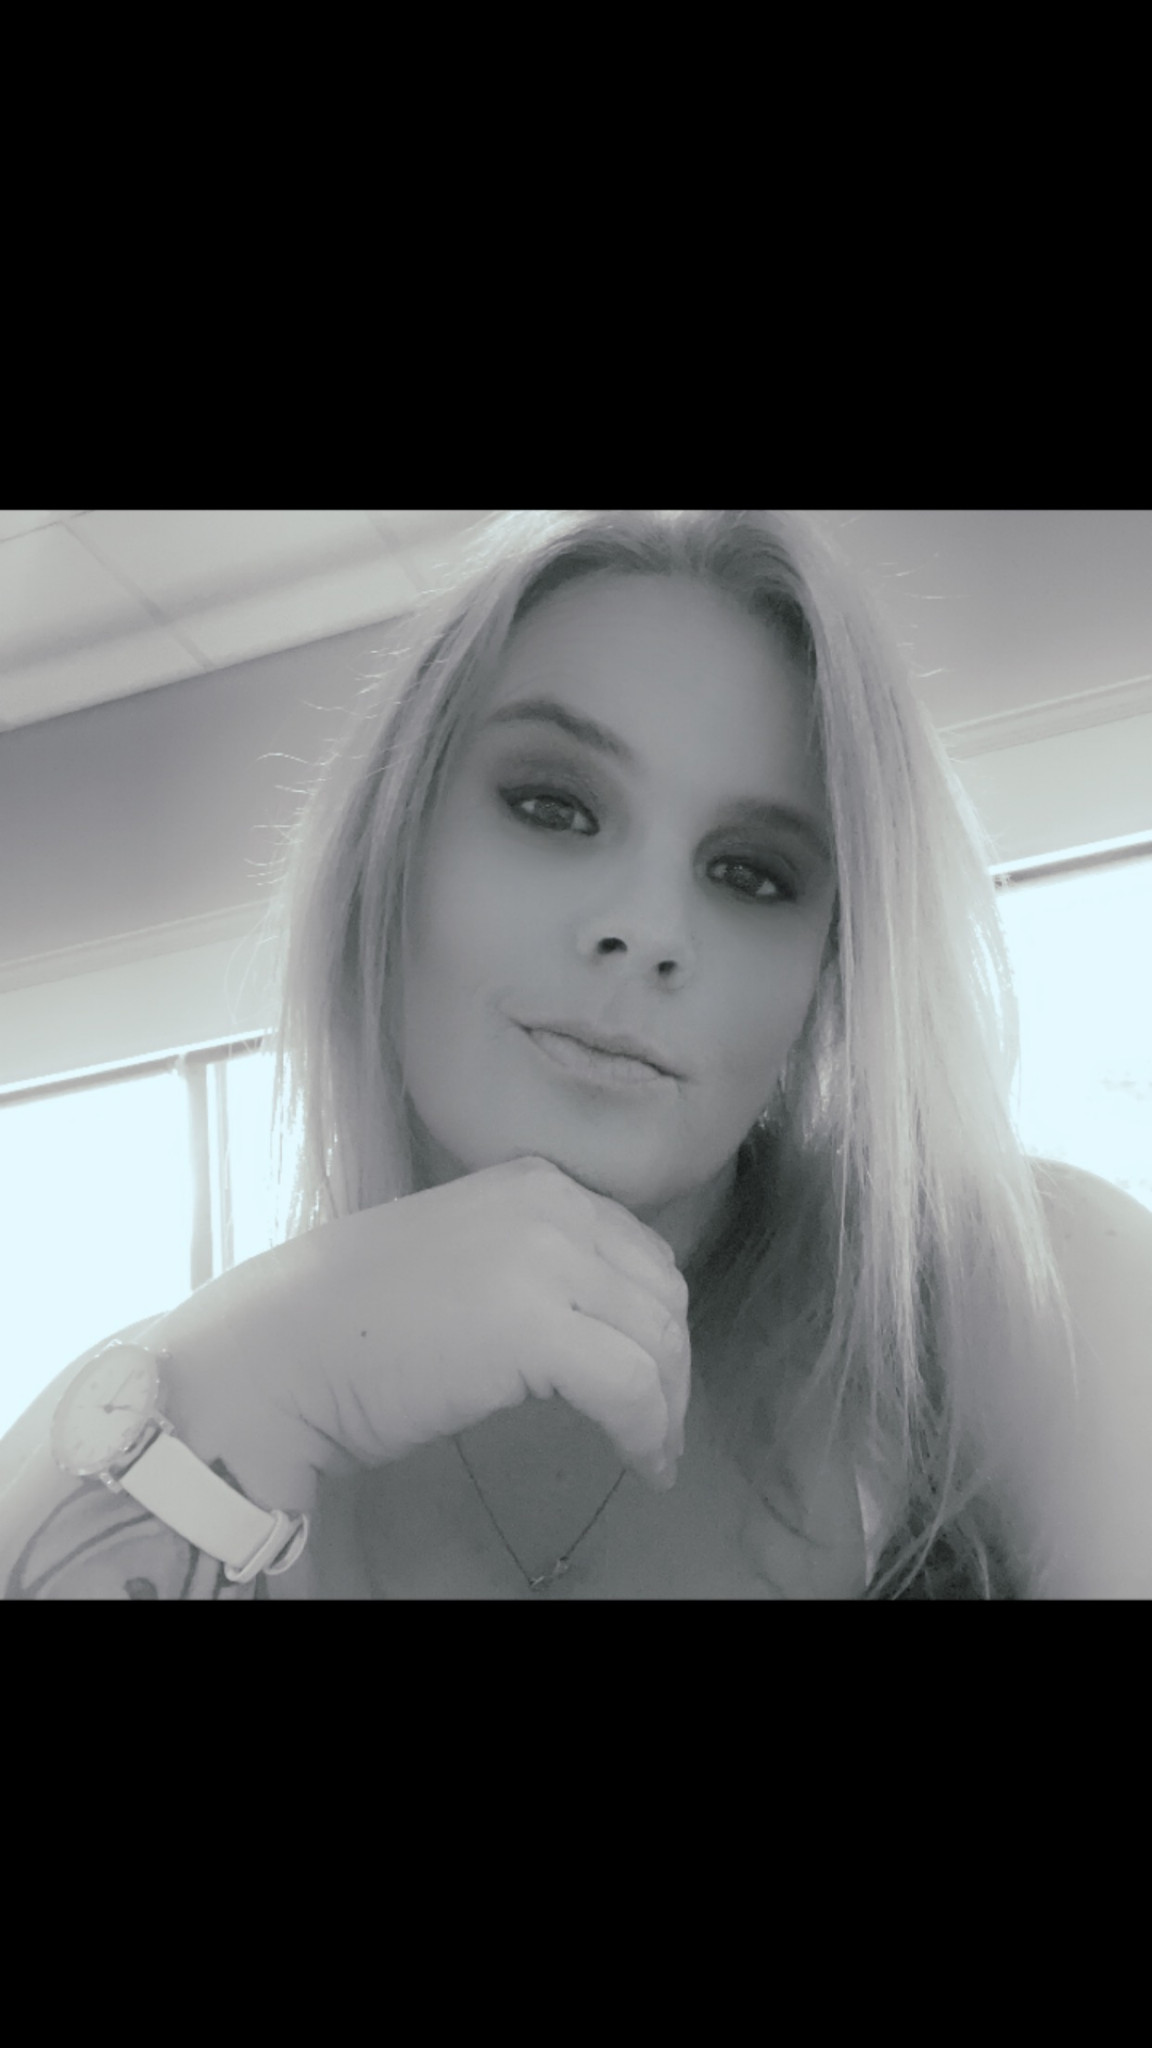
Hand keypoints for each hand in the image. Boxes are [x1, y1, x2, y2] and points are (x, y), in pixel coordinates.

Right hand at [271, 1156, 690, 1491]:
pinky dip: (648, 1432)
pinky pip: (632, 1386)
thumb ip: (536, 1266)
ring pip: (657, 1341)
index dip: (655, 1326)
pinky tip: (639, 1464)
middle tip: (658, 1429)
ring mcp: (543, 1259)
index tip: (653, 1382)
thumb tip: (602, 1324)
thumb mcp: (467, 1259)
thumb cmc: (354, 1324)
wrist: (278, 1353)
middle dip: (671, 1368)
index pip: (639, 1253)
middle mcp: (549, 1205)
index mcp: (534, 1183)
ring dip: (666, 1407)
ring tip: (651, 1454)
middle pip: (660, 1295)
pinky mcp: (533, 1327)